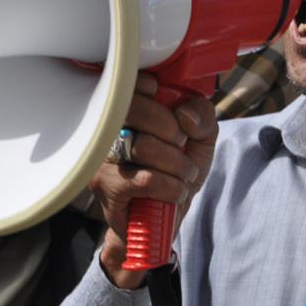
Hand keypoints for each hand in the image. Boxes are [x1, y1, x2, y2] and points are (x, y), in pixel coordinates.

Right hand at [91, 72, 217, 287]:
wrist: (162, 222)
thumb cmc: (177, 173)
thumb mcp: (201, 140)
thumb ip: (203, 117)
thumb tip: (185, 114)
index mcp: (130, 110)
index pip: (129, 82)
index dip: (149, 87)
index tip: (171, 108)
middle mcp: (109, 128)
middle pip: (134, 108)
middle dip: (170, 128)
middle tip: (183, 146)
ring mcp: (103, 156)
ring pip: (143, 146)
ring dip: (177, 164)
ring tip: (184, 175)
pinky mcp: (105, 185)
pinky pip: (145, 179)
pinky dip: (171, 186)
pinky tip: (175, 192)